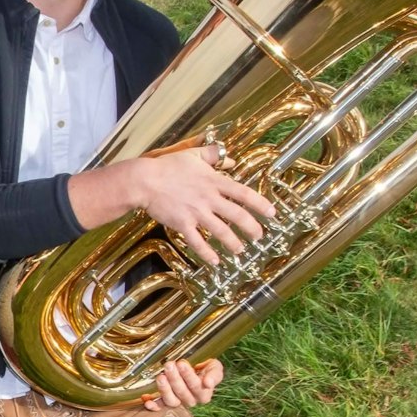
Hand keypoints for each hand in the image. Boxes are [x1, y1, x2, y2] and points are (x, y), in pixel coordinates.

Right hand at [136, 148, 275, 264]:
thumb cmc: (167, 166)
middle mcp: (209, 198)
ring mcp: (196, 212)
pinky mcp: (183, 224)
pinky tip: (215, 261)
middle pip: (237, 215)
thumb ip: (214, 155)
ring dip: (233, 243)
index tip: (272, 213)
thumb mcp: (193, 155)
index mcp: (214, 181)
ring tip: (240, 251)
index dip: (260, 204)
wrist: (144, 181)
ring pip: (221, 231)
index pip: (243, 193)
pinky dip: (207, 253)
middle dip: (252, 228)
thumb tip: (231, 159)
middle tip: (259, 236)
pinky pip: (198, 242)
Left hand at [142, 358, 224, 410]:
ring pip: (171, 400)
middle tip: (169, 365)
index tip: (182, 364)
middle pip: (182, 392)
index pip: (196, 387)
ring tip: (161, 377)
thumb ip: (214, 375)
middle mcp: (191, 400)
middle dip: (175, 378)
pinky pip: (160, 406)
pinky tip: (147, 401)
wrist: (197, 368)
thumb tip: (208, 383)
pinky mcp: (166, 401)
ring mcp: (178, 402)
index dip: (188, 376)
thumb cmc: (206, 368)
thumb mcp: (215, 368)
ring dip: (165, 389)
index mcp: (204, 394)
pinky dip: (154, 405)